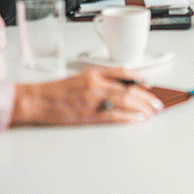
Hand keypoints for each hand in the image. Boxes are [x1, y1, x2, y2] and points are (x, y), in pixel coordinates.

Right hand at [11, 67, 162, 125]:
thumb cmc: (55, 91)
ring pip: (124, 101)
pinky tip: (136, 120)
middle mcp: (95, 84)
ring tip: (151, 113)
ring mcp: (92, 100)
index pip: (123, 73)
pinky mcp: (88, 115)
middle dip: (146, 97)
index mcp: (93, 73)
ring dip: (141, 107)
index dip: (139, 79)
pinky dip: (127, 118)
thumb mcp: (80, 78)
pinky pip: (113, 116)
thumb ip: (100, 79)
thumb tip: (121, 84)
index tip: (150, 85)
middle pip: (128, 88)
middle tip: (156, 103)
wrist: (36, 101)